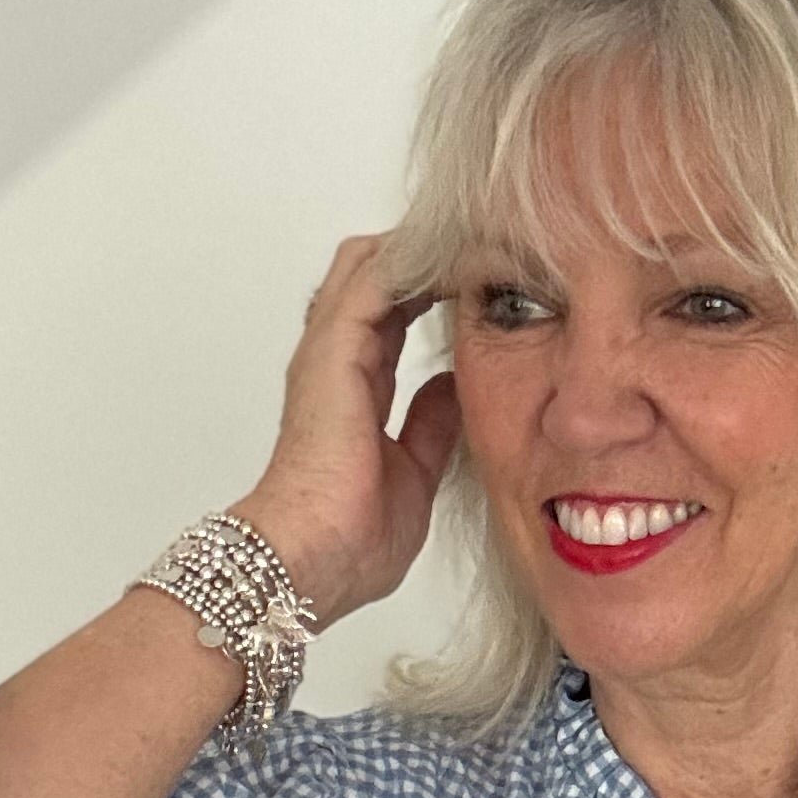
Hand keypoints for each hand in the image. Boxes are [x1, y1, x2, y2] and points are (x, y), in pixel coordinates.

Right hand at [231, 233, 462, 630]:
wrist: (313, 559)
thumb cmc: (350, 539)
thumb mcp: (414, 473)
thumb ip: (430, 426)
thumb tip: (453, 390)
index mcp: (353, 387)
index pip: (393, 311)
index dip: (435, 286)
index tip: (484, 277)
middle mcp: (337, 358)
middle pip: (376, 271)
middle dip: (430, 252)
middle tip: (485, 245)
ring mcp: (331, 348)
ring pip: (372, 261)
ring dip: (425, 246)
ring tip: (477, 238)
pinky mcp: (335, 346)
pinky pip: (377, 276)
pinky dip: (419, 259)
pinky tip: (463, 258)